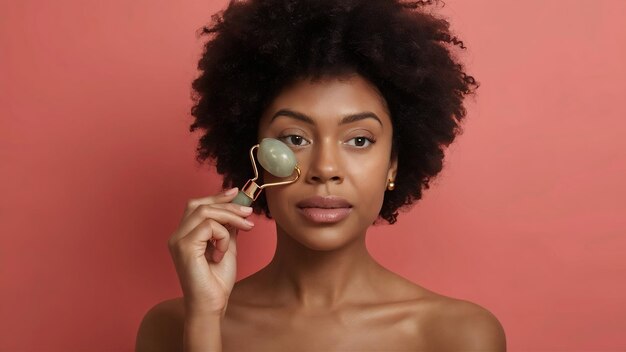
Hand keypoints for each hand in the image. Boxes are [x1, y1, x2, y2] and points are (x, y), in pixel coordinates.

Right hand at [167, 187, 253, 316]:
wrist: (212, 304)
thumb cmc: (217, 281)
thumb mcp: (226, 247)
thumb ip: (227, 228)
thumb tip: (236, 209)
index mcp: (185, 235)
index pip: (197, 206)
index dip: (216, 197)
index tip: (235, 193)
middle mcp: (177, 235)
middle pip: (199, 204)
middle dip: (226, 204)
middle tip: (247, 212)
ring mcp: (178, 240)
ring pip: (205, 212)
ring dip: (230, 217)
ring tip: (245, 228)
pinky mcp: (184, 246)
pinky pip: (209, 227)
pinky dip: (223, 236)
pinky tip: (222, 252)